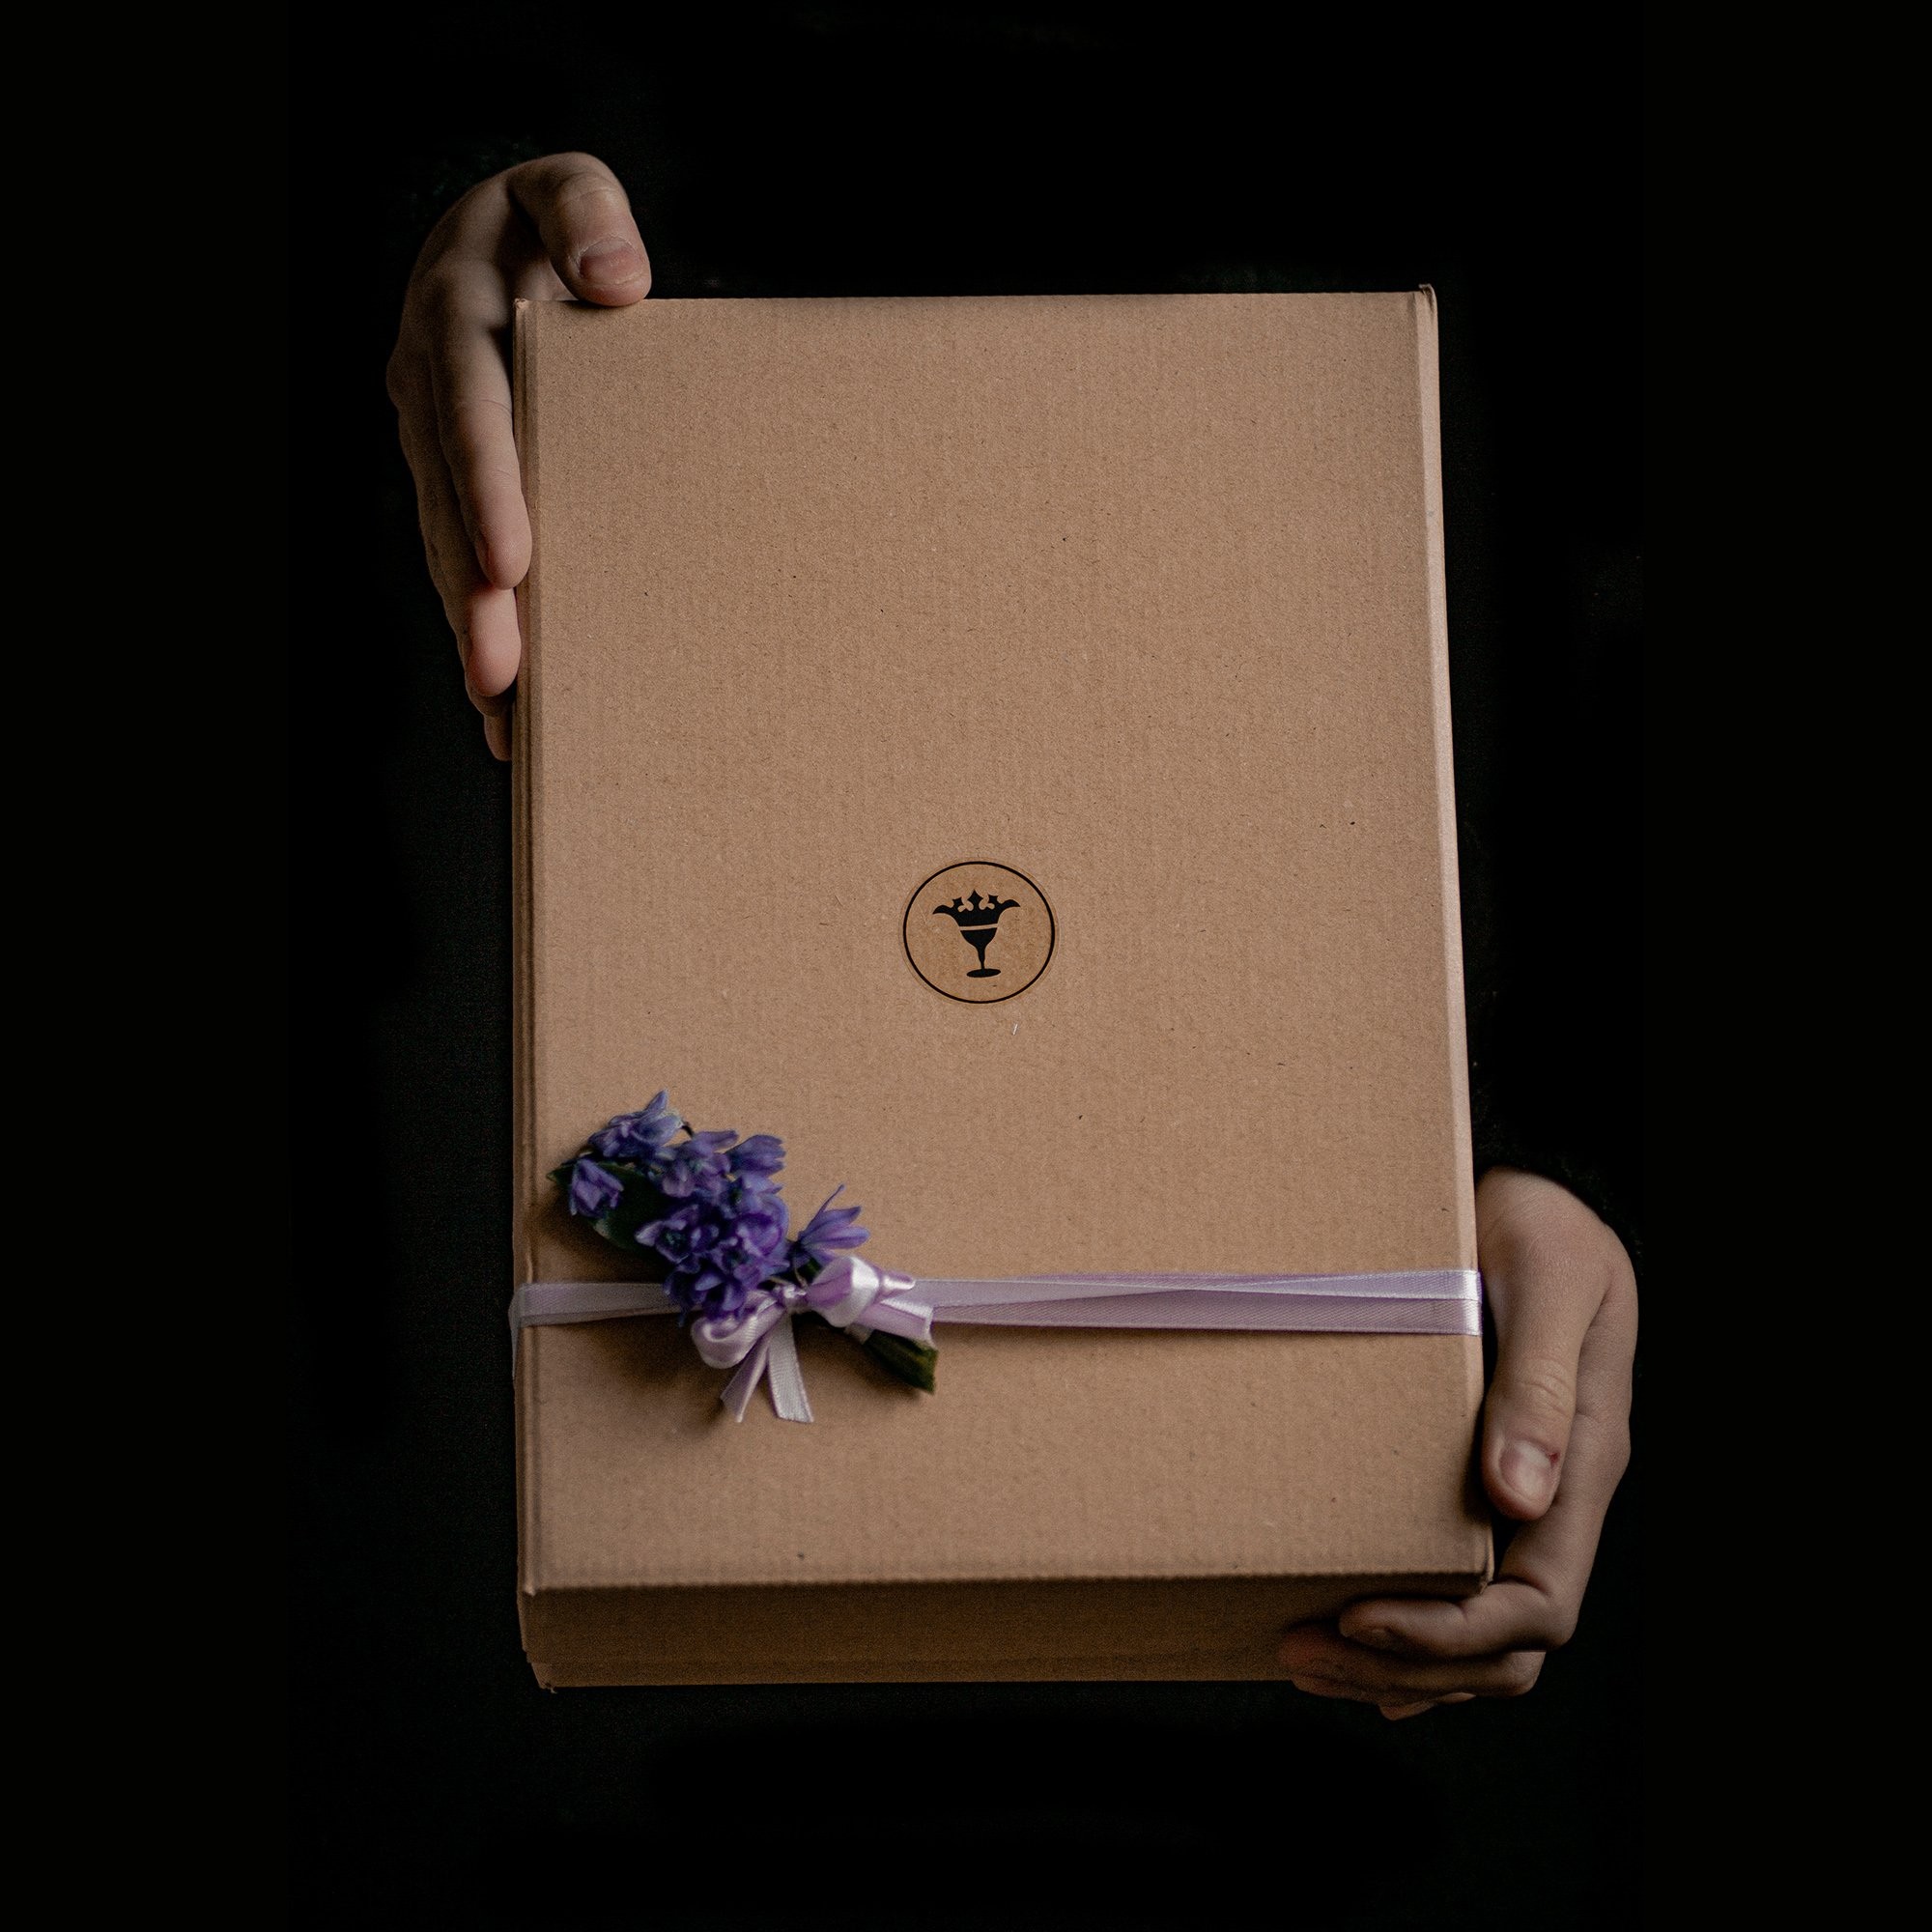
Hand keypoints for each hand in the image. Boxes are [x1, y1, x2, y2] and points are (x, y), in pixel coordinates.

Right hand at [386, 154, 650, 757]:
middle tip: (501, 675)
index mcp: (456, 318)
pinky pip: (458, 561)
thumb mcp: (566, 186)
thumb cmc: (549, 222)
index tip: (512, 562)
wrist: (494, 241)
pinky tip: (505, 706)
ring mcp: (431, 441)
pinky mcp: (450, 482)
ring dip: (471, 632)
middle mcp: (430, 389)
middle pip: (449, 505)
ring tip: (502, 714)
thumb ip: (587, 213)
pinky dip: (478, 629)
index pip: (471, 409)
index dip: (486, 486)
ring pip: (445, 548)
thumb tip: (615, 280)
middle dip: (472, 595)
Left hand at [1278, 1167, 1635, 1716]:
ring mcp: (1520, 1499)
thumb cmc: (1544, 1224)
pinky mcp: (1477, 1483)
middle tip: (1296, 1649)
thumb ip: (1537, 1387)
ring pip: (1477, 1640)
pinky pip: (1455, 1594)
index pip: (1537, 1607)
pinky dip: (1403, 1639)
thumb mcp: (1548, 1283)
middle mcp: (1554, 1500)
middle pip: (1503, 1649)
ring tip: (1298, 1653)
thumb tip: (1518, 1496)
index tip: (1358, 1614)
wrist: (1536, 1190)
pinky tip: (1347, 1642)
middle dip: (1404, 1665)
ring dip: (1392, 1664)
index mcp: (1583, 1466)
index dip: (1450, 1634)